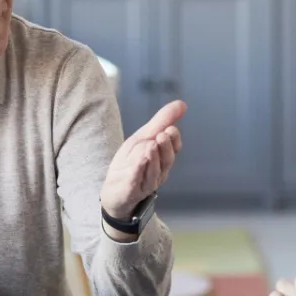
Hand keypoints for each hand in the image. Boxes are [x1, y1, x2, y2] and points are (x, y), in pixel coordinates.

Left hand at [100, 101, 185, 222]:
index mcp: (162, 158)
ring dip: (153, 158)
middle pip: (166, 160)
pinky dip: (139, 171)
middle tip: (162, 135)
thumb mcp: (143, 137)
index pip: (174, 148)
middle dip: (165, 148)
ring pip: (154, 171)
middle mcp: (159, 171)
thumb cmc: (131, 161)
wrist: (113, 190)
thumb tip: (182, 104)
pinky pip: (137, 181)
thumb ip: (162, 121)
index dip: (173, 140)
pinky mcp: (131, 191)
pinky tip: (138, 162)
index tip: (170, 129)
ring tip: (150, 145)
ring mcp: (146, 183)